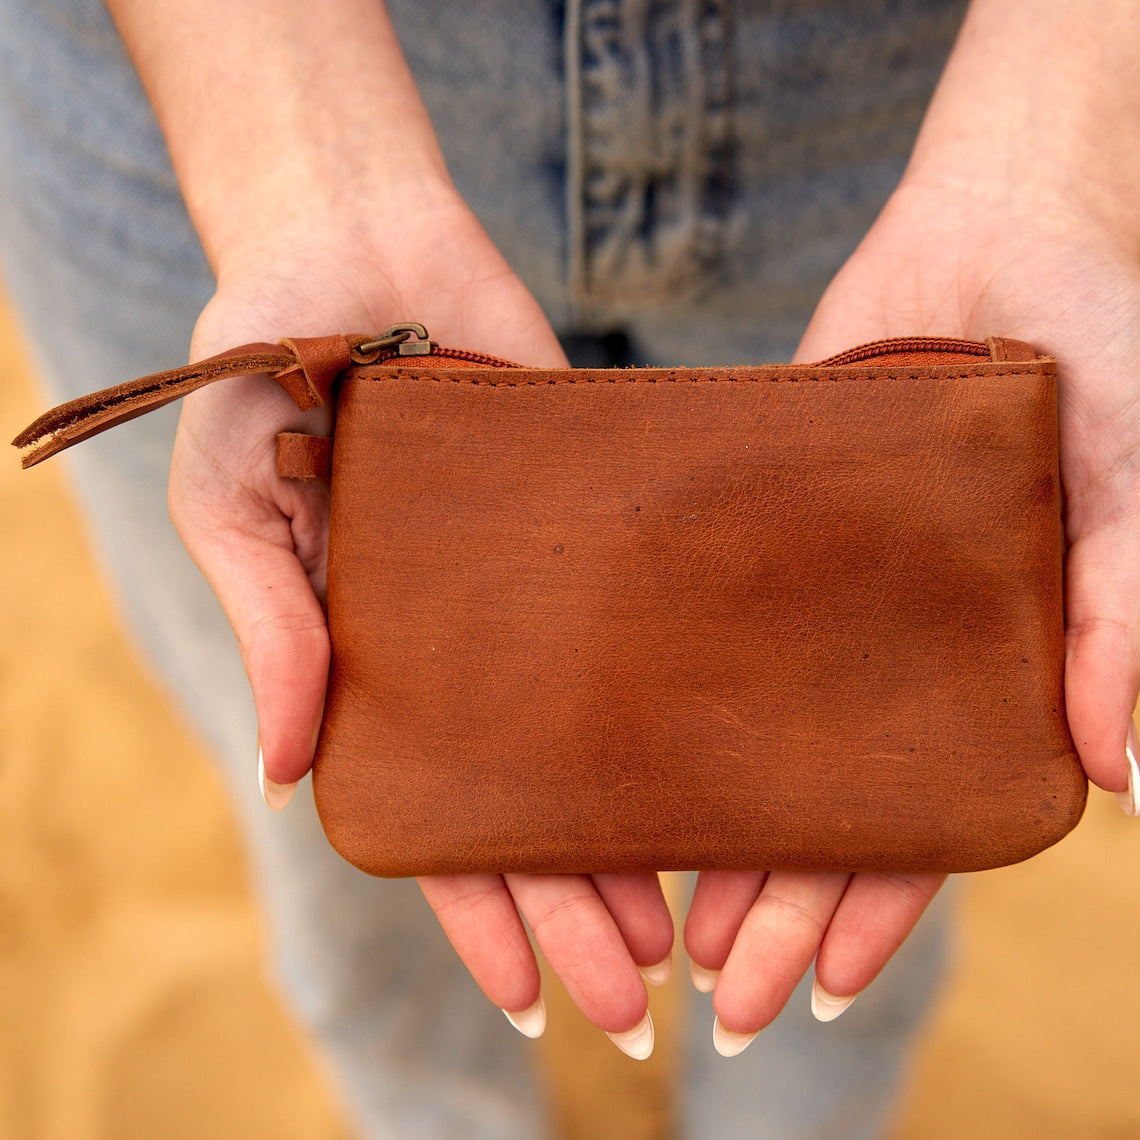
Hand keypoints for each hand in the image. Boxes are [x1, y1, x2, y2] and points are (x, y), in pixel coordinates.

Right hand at [170, 192, 673, 1053]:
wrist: (357, 235)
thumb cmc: (263, 362)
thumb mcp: (236, 497)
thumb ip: (274, 627)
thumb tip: (292, 775)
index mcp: (368, 659)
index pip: (428, 817)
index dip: (475, 909)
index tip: (530, 998)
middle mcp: (459, 646)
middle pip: (525, 803)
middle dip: (573, 906)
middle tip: (641, 1002)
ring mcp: (530, 591)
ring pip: (593, 737)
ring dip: (635, 832)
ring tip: (695, 929)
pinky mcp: (591, 522)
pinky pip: (640, 629)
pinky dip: (674, 701)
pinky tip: (730, 770)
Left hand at [686, 152, 1139, 1051]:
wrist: (998, 232)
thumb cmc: (1098, 348)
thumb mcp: (1132, 479)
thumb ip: (1132, 611)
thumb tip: (1131, 775)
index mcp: (1003, 670)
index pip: (937, 821)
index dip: (883, 907)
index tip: (821, 985)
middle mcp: (909, 656)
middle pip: (839, 805)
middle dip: (785, 903)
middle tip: (719, 995)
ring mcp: (834, 605)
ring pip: (770, 742)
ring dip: (725, 830)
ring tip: (662, 917)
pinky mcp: (771, 540)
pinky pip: (722, 639)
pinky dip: (687, 704)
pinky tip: (631, 762)